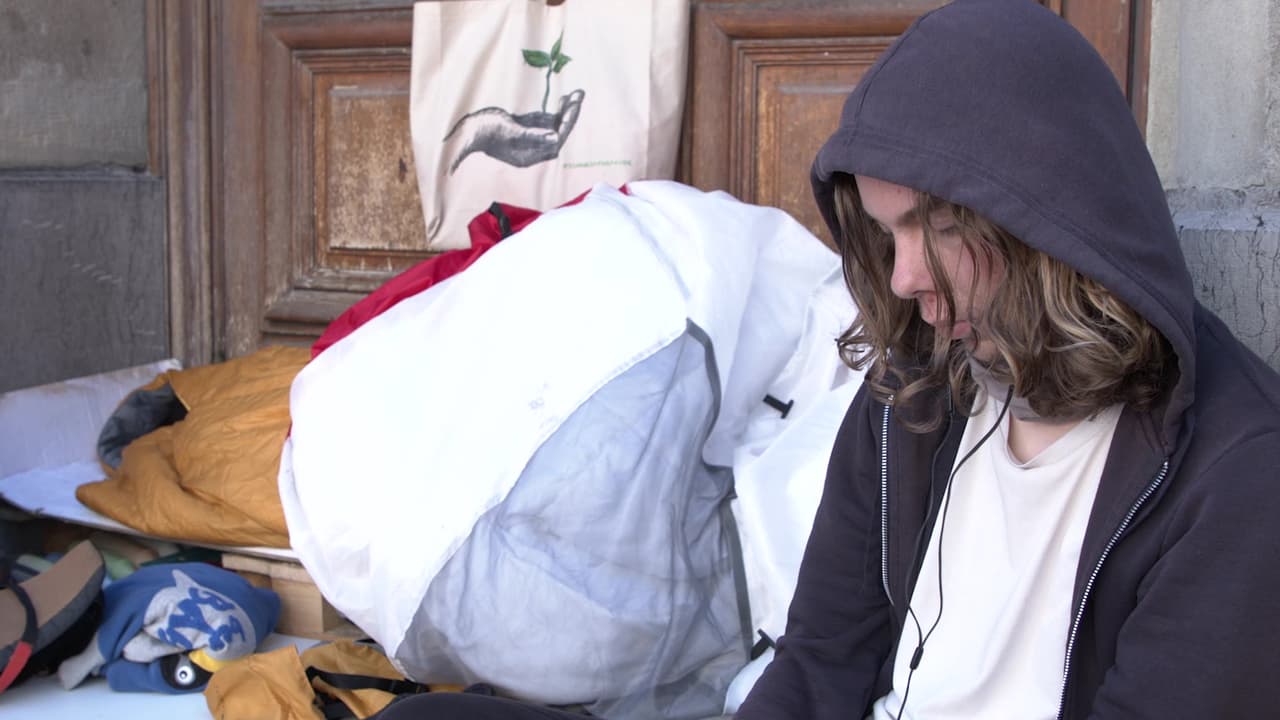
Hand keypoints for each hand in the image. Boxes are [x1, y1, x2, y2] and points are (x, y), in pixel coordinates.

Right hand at [442, 89, 585, 173]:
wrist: (465, 130)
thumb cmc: (485, 130)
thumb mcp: (509, 131)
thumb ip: (533, 135)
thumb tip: (555, 137)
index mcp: (529, 156)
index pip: (555, 140)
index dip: (566, 124)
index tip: (573, 106)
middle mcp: (531, 150)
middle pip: (556, 133)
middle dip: (569, 115)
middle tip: (580, 95)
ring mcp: (527, 140)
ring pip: (552, 126)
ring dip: (564, 111)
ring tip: (577, 94)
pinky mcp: (522, 129)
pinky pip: (543, 121)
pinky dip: (553, 112)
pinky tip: (563, 99)